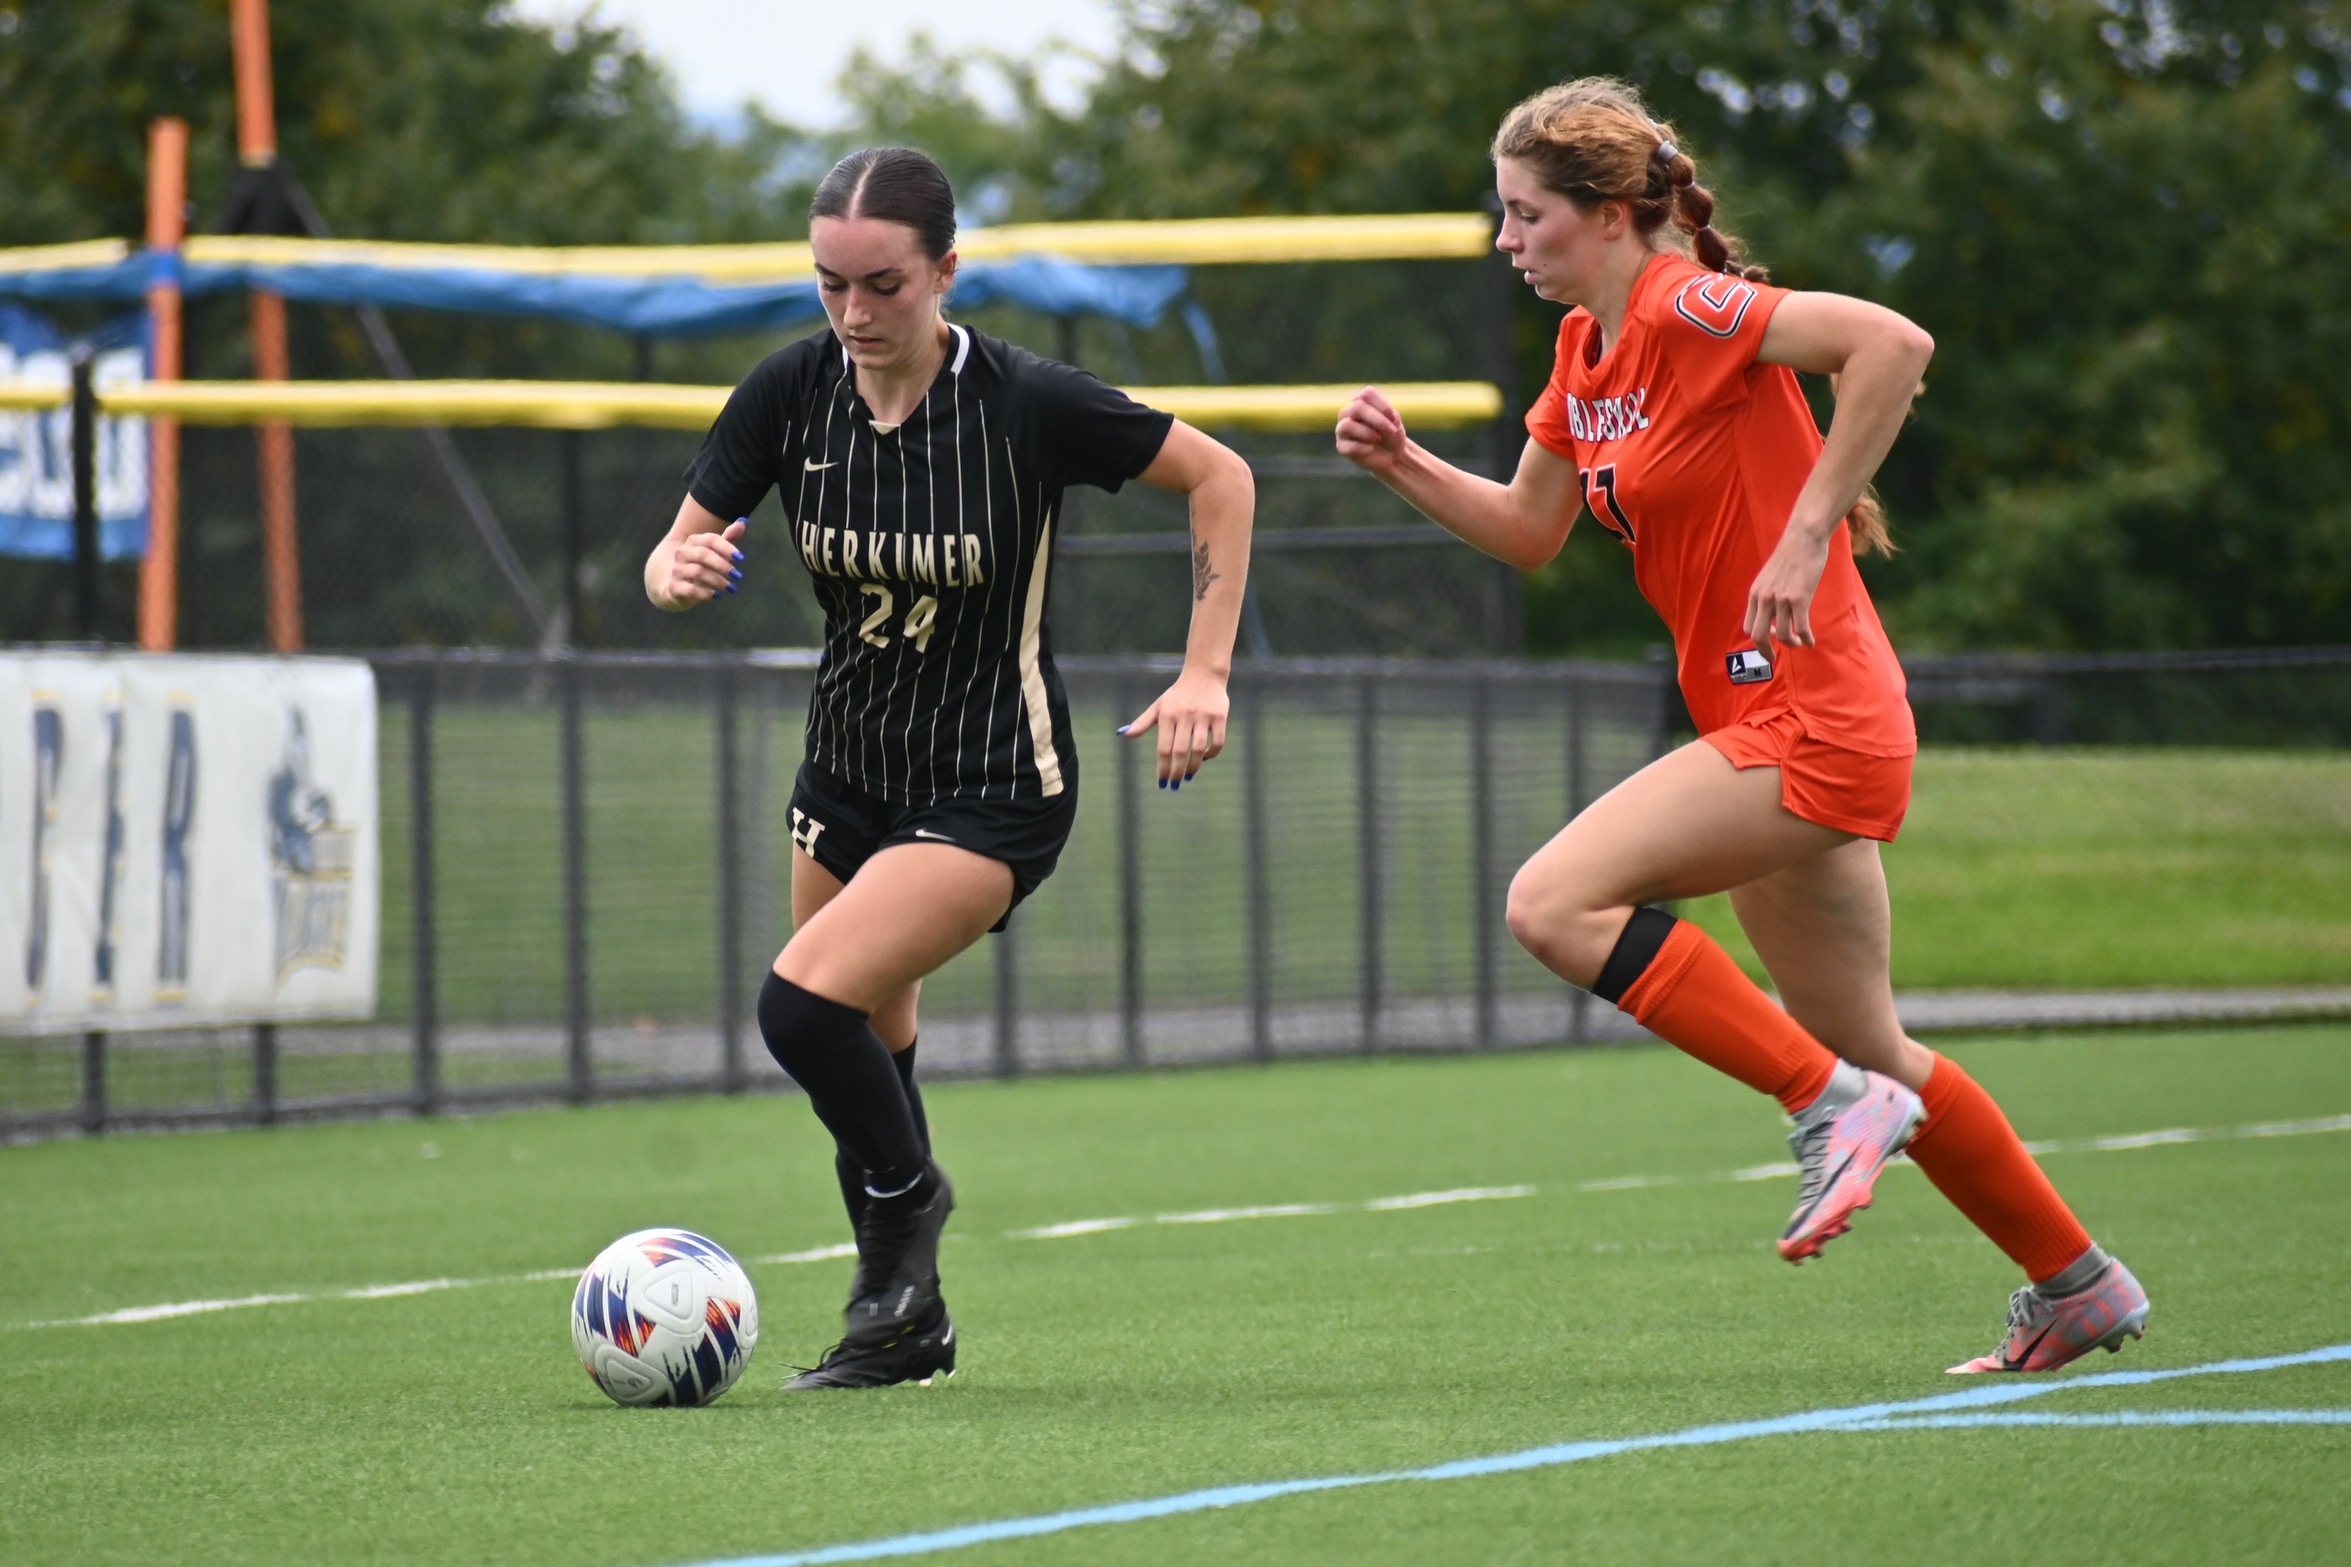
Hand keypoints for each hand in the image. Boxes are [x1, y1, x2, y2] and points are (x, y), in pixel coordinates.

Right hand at [657, 519, 746, 609]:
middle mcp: (682, 553)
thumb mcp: (713, 552)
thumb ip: (728, 539)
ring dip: (717, 581)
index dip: (727, 548)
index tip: (741, 558)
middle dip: (722, 565)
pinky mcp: (674, 588)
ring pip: (698, 572)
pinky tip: (716, 595)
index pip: (710, 540)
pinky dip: (705, 593)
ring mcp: (676, 570)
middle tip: (738, 575)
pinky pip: (690, 590)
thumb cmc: (700, 566)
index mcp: (693, 541)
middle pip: (703, 554)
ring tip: (730, 588)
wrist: (673, 585)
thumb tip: (743, 522)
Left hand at [1118, 668, 1229, 787]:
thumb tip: (1122, 734)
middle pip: (1179, 752)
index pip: (1163, 748)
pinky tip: (1204, 759)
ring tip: (1188, 776)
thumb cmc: (1178, 695)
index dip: (1162, 768)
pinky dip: (1211, 754)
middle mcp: (1184, 715)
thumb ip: (1141, 722)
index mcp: (1167, 715)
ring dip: (1193, 767)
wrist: (1204, 675)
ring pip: (1198, 749)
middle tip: (1174, 785)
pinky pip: (1217, 741)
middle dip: (1176, 772)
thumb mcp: (1158, 706)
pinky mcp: (1219, 716)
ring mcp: (1203, 716)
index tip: (1162, 783)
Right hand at [1334, 385, 1407, 476]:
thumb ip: (1387, 415)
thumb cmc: (1392, 435)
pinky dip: (1363, 448)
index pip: (1366, 394)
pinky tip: (1371, 449)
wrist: (1392, 456)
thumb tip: (1378, 418)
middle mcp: (1348, 413)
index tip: (1394, 417)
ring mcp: (1342, 429)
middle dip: (1378, 420)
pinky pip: (1348, 445)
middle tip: (1391, 430)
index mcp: (1361, 401)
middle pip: (1357, 407)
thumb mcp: (1395, 422)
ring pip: (1347, 425)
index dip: (1382, 405)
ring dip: (1367, 432)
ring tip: (1378, 438)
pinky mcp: (1341, 446)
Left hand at [1743, 519, 1832, 649]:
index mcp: (1755, 594)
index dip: (1758, 638)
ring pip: (1783, 635)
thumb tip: (1771, 613)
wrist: (1803, 538)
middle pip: (1758, 636)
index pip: (1748, 626)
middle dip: (1766, 652)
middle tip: (1774, 658)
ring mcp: (1781, 600)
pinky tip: (1811, 641)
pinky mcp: (1799, 598)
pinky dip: (1806, 638)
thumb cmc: (1790, 556)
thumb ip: (1767, 594)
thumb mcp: (1769, 577)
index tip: (1770, 640)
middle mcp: (1764, 598)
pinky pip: (1801, 628)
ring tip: (1800, 643)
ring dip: (1792, 644)